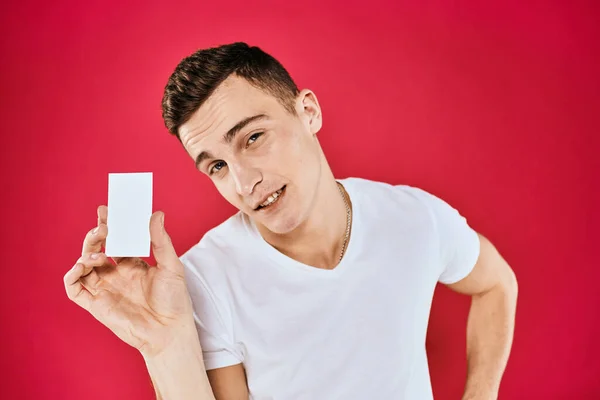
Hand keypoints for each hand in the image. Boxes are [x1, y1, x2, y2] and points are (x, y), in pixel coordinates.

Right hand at [63, 206, 194, 357]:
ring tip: (100, 251)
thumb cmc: (175, 301)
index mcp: (133, 266)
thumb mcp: (172, 266)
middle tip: (103, 226)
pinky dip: (72, 276)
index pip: (116, 241)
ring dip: (86, 253)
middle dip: (96, 235)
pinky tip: (83, 266)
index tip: (106, 210)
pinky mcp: (96, 305)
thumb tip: (157, 214)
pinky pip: (74, 289)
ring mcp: (105, 290)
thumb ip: (161, 240)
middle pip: (97, 249)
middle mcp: (116, 276)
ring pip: (84, 266)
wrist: (170, 331)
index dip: (109, 226)